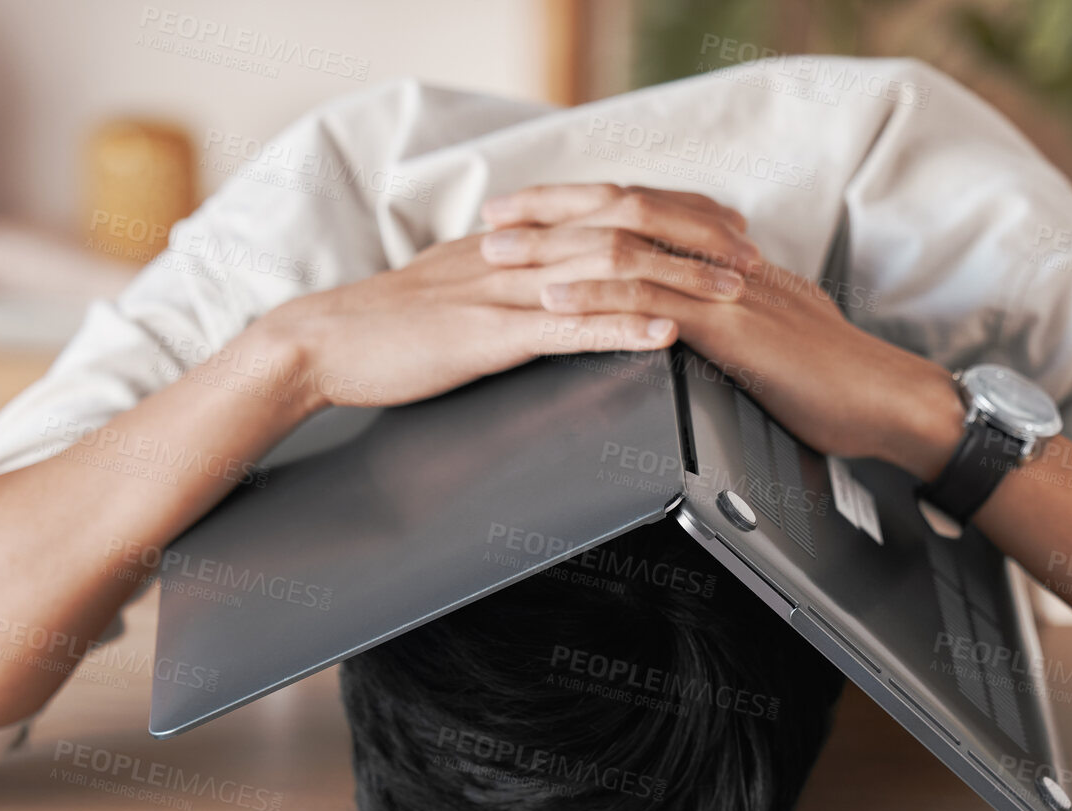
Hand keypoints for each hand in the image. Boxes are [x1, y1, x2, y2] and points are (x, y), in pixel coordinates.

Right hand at [240, 186, 765, 417]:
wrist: (320, 343)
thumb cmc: (387, 326)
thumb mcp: (459, 286)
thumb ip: (510, 275)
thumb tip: (554, 279)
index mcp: (514, 238)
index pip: (608, 206)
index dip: (673, 210)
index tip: (724, 222)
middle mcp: (517, 251)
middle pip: (623, 223)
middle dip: (695, 234)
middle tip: (751, 248)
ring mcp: (504, 290)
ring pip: (606, 270)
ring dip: (677, 280)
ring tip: (731, 293)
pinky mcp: (486, 335)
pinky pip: (565, 326)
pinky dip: (620, 328)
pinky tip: (663, 338)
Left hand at [479, 183, 965, 477]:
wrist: (885, 403)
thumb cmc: (833, 384)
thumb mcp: (769, 337)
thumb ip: (729, 320)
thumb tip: (693, 322)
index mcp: (726, 260)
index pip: (641, 213)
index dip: (580, 207)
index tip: (527, 212)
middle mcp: (721, 260)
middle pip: (621, 211)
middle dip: (549, 212)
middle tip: (493, 217)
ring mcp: (724, 288)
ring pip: (625, 247)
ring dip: (553, 248)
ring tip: (498, 254)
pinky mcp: (730, 326)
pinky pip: (651, 299)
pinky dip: (595, 294)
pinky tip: (554, 299)